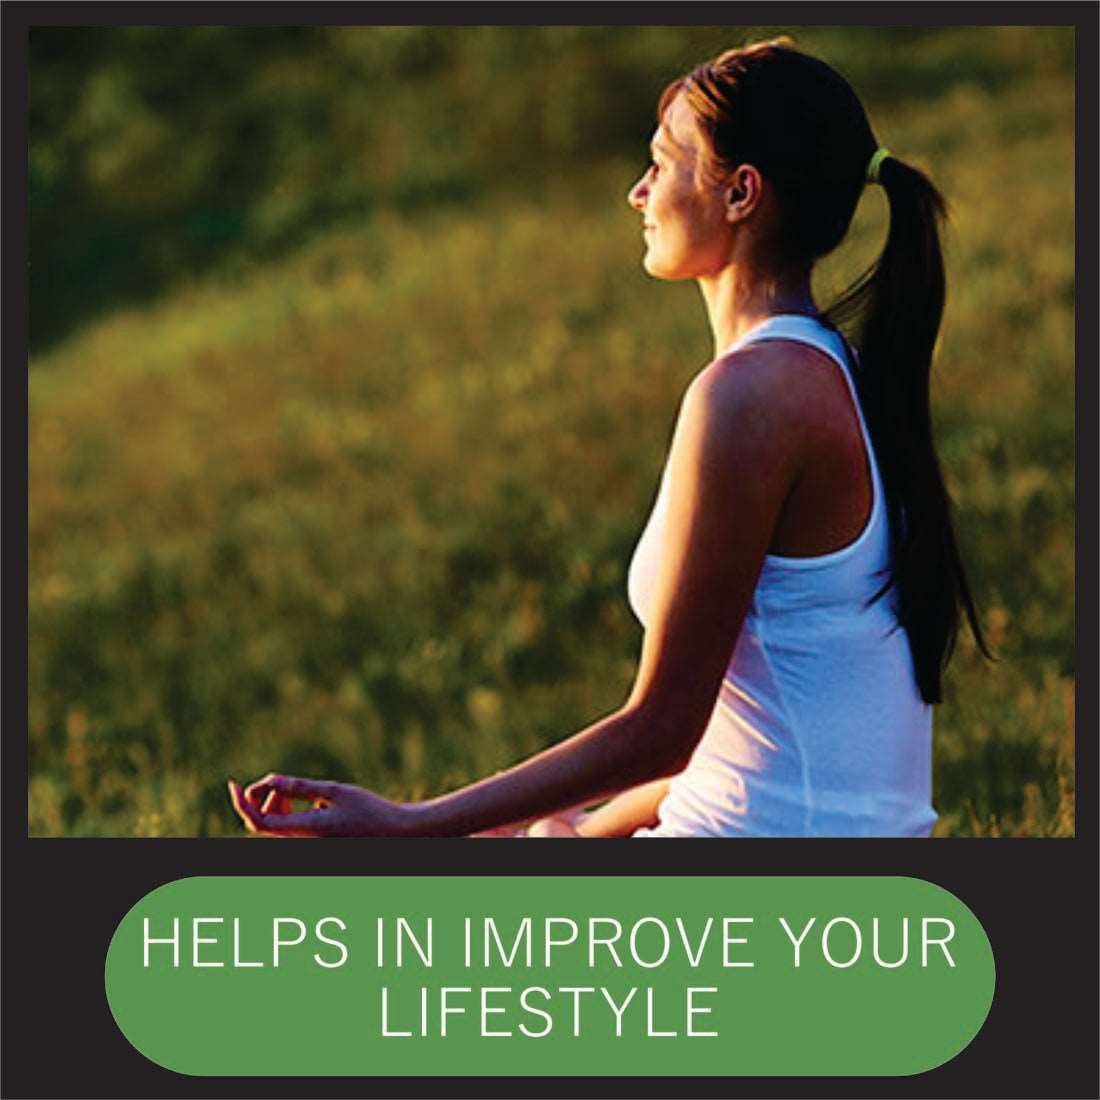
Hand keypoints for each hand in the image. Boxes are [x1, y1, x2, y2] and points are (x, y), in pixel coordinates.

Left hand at [227, 773, 406, 836]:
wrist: (396, 835)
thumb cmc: (371, 811)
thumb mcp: (336, 791)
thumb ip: (300, 787)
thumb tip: (269, 782)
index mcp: (308, 830)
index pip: (259, 823)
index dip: (241, 803)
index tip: (234, 784)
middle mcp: (303, 846)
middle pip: (262, 826)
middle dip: (261, 801)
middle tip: (277, 784)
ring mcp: (307, 849)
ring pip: (274, 831)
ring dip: (274, 809)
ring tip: (292, 794)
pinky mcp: (313, 848)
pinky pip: (287, 835)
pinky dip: (287, 817)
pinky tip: (305, 805)